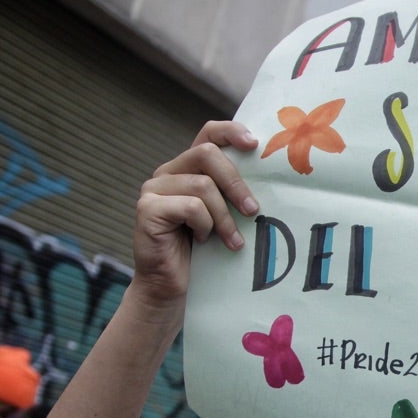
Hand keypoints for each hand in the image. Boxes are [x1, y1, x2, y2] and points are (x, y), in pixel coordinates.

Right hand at [131, 121, 259, 307]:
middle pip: (207, 153)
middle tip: (253, 210)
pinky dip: (205, 226)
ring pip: (202, 185)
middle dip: (236, 182)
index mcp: (188, 168)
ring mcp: (154, 188)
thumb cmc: (203, 252)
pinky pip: (190, 207)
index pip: (207, 133)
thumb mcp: (222, 215)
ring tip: (232, 240)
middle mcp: (168, 172)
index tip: (255, 144)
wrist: (171, 286)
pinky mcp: (147, 208)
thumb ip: (232, 192)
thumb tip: (271, 179)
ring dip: (224, 216)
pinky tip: (203, 241)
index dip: (231, 132)